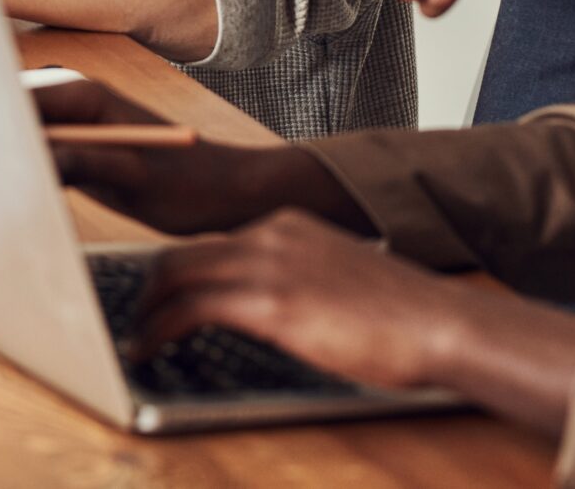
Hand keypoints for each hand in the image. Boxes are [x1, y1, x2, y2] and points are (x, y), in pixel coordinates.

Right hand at [36, 78, 362, 235]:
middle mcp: (73, 103)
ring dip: (3, 160)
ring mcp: (76, 128)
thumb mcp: (131, 177)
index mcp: (82, 96)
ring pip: (21, 139)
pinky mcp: (81, 152)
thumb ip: (78, 160)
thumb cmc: (191, 184)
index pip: (12, 100)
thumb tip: (28, 158)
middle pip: (8, 116)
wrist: (232, 194)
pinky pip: (39, 157)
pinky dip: (25, 175)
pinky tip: (14, 198)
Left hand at [124, 211, 574, 432]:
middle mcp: (270, 234)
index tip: (159, 295)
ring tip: (135, 339)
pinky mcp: (270, 301)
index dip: (178, 271)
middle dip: (149, 286)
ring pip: (176, 274)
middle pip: (182, 252)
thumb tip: (273, 308)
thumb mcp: (338, 282)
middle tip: (135, 318)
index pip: (212, 242)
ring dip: (145, 309)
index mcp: (288, 226)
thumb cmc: (401, 316)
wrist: (440, 323)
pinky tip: (147, 348)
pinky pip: (190, 307)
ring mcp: (268, 264)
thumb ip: (299, 283)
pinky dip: (158, 328)